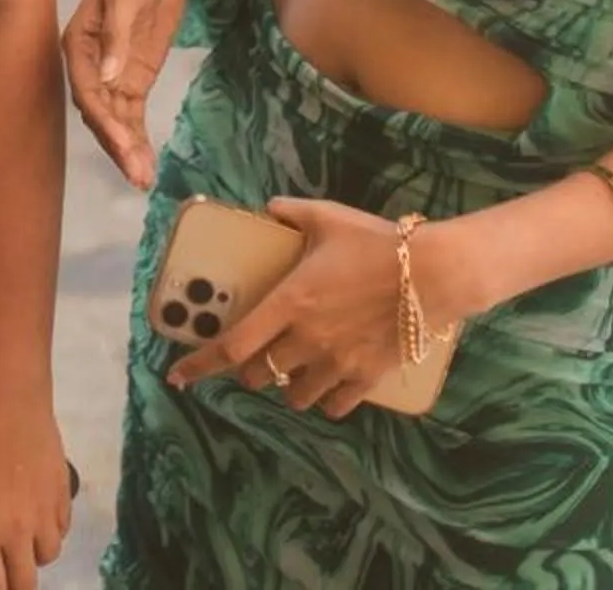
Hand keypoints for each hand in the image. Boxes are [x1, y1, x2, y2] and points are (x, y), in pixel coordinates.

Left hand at [0, 388, 70, 589]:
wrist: (5, 399)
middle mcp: (19, 532)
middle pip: (26, 582)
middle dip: (14, 586)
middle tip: (5, 576)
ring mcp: (45, 513)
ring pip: (49, 555)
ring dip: (34, 556)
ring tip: (22, 544)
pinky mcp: (63, 492)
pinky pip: (63, 527)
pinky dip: (52, 530)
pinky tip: (39, 518)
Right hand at [63, 0, 201, 188]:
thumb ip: (118, 38)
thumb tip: (109, 78)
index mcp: (78, 43)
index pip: (86, 89)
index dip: (102, 117)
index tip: (123, 142)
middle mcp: (91, 65)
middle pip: (99, 112)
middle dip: (116, 144)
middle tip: (137, 174)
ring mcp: (113, 75)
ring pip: (116, 121)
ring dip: (128, 150)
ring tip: (144, 180)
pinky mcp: (134, 79)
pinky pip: (133, 115)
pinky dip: (139, 138)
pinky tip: (147, 164)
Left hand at [171, 197, 438, 420]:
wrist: (436, 274)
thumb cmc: (378, 243)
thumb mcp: (328, 218)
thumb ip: (292, 213)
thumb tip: (270, 207)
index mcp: (288, 303)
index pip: (231, 345)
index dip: (199, 365)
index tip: (177, 375)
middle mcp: (306, 340)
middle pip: (257, 374)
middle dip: (249, 368)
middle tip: (256, 355)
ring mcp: (337, 363)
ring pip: (294, 395)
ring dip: (287, 385)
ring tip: (294, 370)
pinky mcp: (367, 377)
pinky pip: (335, 406)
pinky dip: (326, 400)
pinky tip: (329, 385)